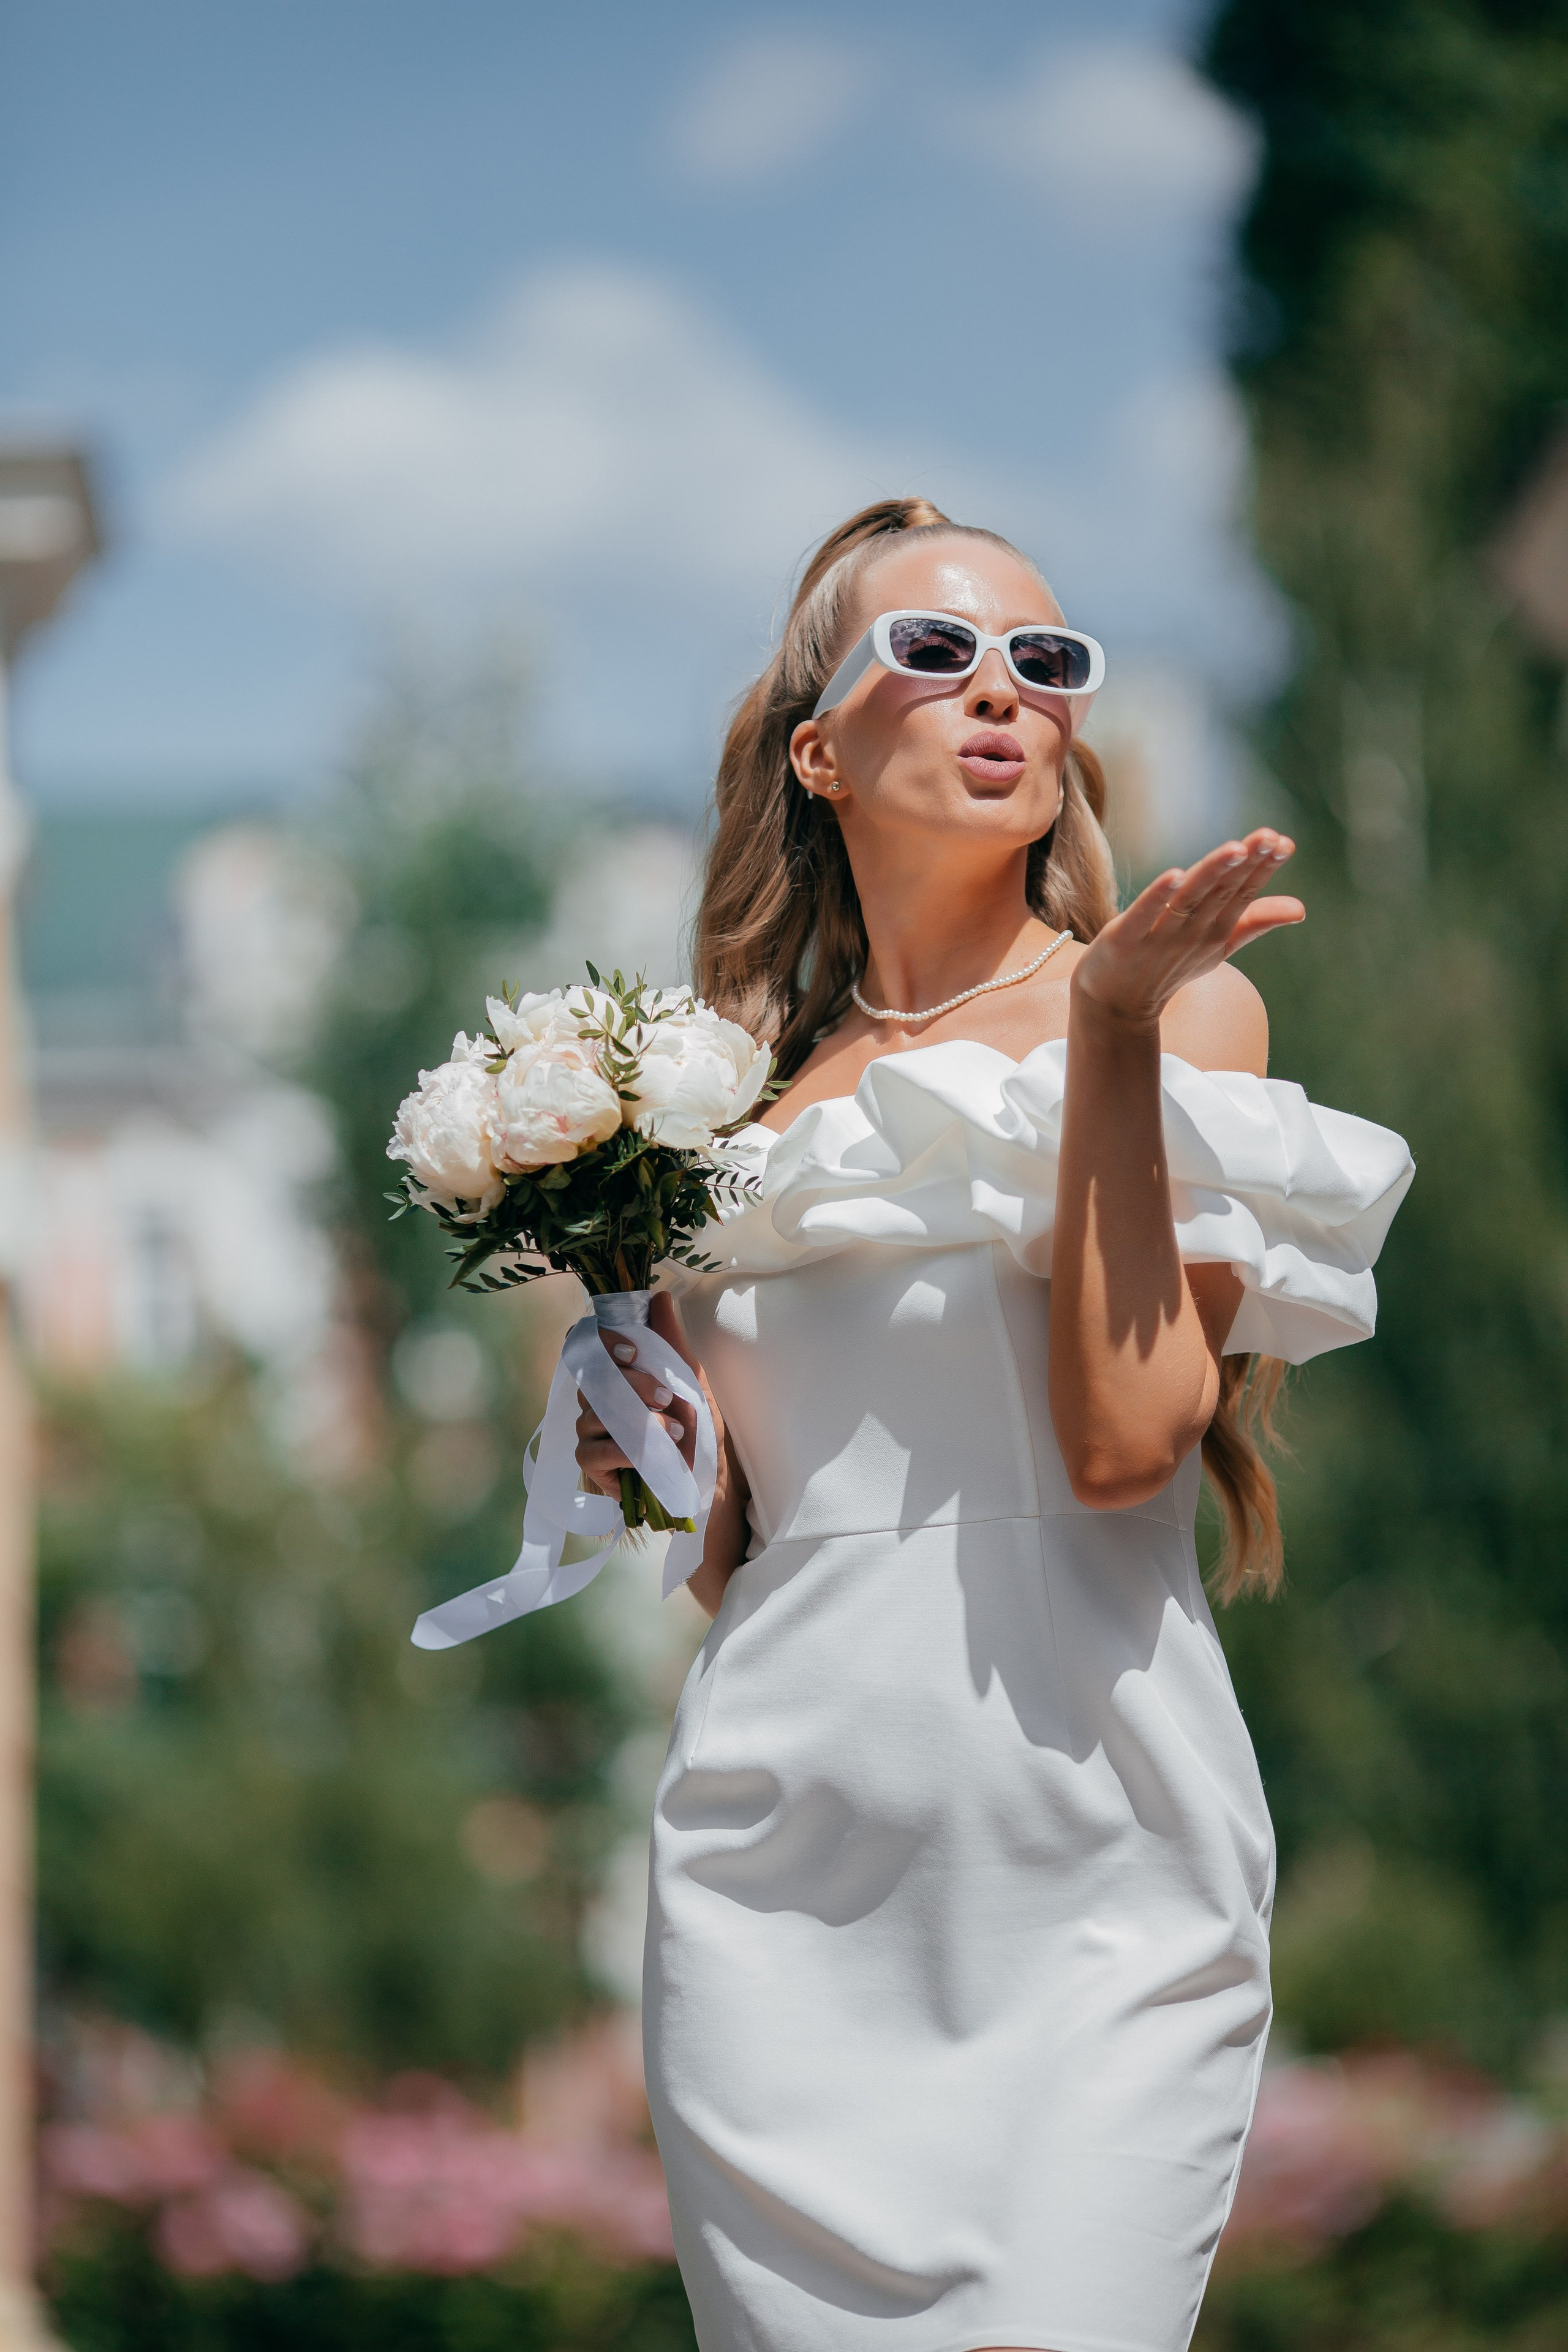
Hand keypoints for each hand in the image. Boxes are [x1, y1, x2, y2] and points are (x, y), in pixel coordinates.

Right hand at [574, 1292, 716, 1496]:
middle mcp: (597, 1399)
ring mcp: (591, 1431)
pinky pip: (591, 1450)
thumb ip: (671, 1341)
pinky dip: (620, 1450)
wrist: (706, 1474)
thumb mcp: (690, 1379)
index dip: (601, 1343)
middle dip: (631, 1384)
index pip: (588, 1346)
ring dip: (636, 1422)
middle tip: (666, 1397)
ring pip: (591, 1415)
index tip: (632, 1350)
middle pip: (592, 1380)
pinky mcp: (592, 1464)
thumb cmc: (697, 1426)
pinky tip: (645, 1455)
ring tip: (671, 1433)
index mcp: (616, 1374)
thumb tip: (660, 1296)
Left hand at [1072, 829, 1303, 1027]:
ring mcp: (1159, 937)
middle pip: (1222, 891)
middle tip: (1269, 837)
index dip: (1263, 868)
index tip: (1284, 842)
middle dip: (1245, 863)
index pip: (1243, 893)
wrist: (1117, 1007)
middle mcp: (1192, 933)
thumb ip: (1255, 922)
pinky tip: (1175, 874)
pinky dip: (1158, 896)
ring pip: (1190, 899)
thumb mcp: (1218, 945)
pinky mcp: (1125, 940)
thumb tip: (1300, 908)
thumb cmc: (1170, 967)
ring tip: (1235, 849)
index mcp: (1216, 930)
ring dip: (1212, 873)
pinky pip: (1144, 915)